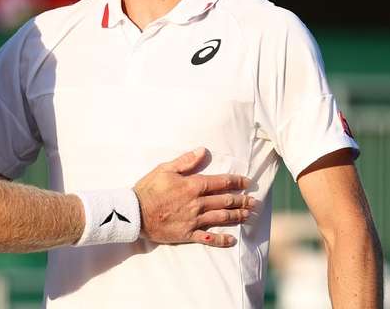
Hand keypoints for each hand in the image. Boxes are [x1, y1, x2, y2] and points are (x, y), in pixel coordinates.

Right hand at [133, 148, 254, 246]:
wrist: (134, 213)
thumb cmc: (148, 188)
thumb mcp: (165, 169)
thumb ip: (186, 161)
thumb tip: (202, 150)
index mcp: (193, 185)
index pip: (221, 182)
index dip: (236, 181)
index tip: (247, 182)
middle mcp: (197, 203)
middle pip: (225, 201)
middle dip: (242, 200)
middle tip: (255, 201)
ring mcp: (193, 220)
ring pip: (221, 217)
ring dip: (237, 216)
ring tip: (249, 215)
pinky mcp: (187, 234)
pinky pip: (208, 238)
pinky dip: (221, 239)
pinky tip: (232, 240)